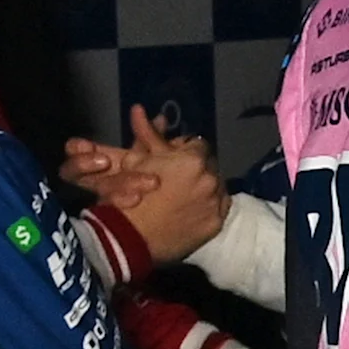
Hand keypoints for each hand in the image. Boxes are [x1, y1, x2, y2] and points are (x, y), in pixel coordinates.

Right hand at [62, 109, 223, 261]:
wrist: (129, 240)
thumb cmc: (128, 195)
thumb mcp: (136, 160)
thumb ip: (146, 134)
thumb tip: (139, 108)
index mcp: (193, 159)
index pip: (197, 145)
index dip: (183, 152)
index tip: (171, 162)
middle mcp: (210, 178)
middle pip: (208, 165)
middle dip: (196, 168)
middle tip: (177, 179)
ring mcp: (215, 202)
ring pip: (216, 185)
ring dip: (204, 185)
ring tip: (184, 195)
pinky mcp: (216, 223)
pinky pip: (219, 207)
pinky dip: (209, 205)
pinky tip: (192, 209)